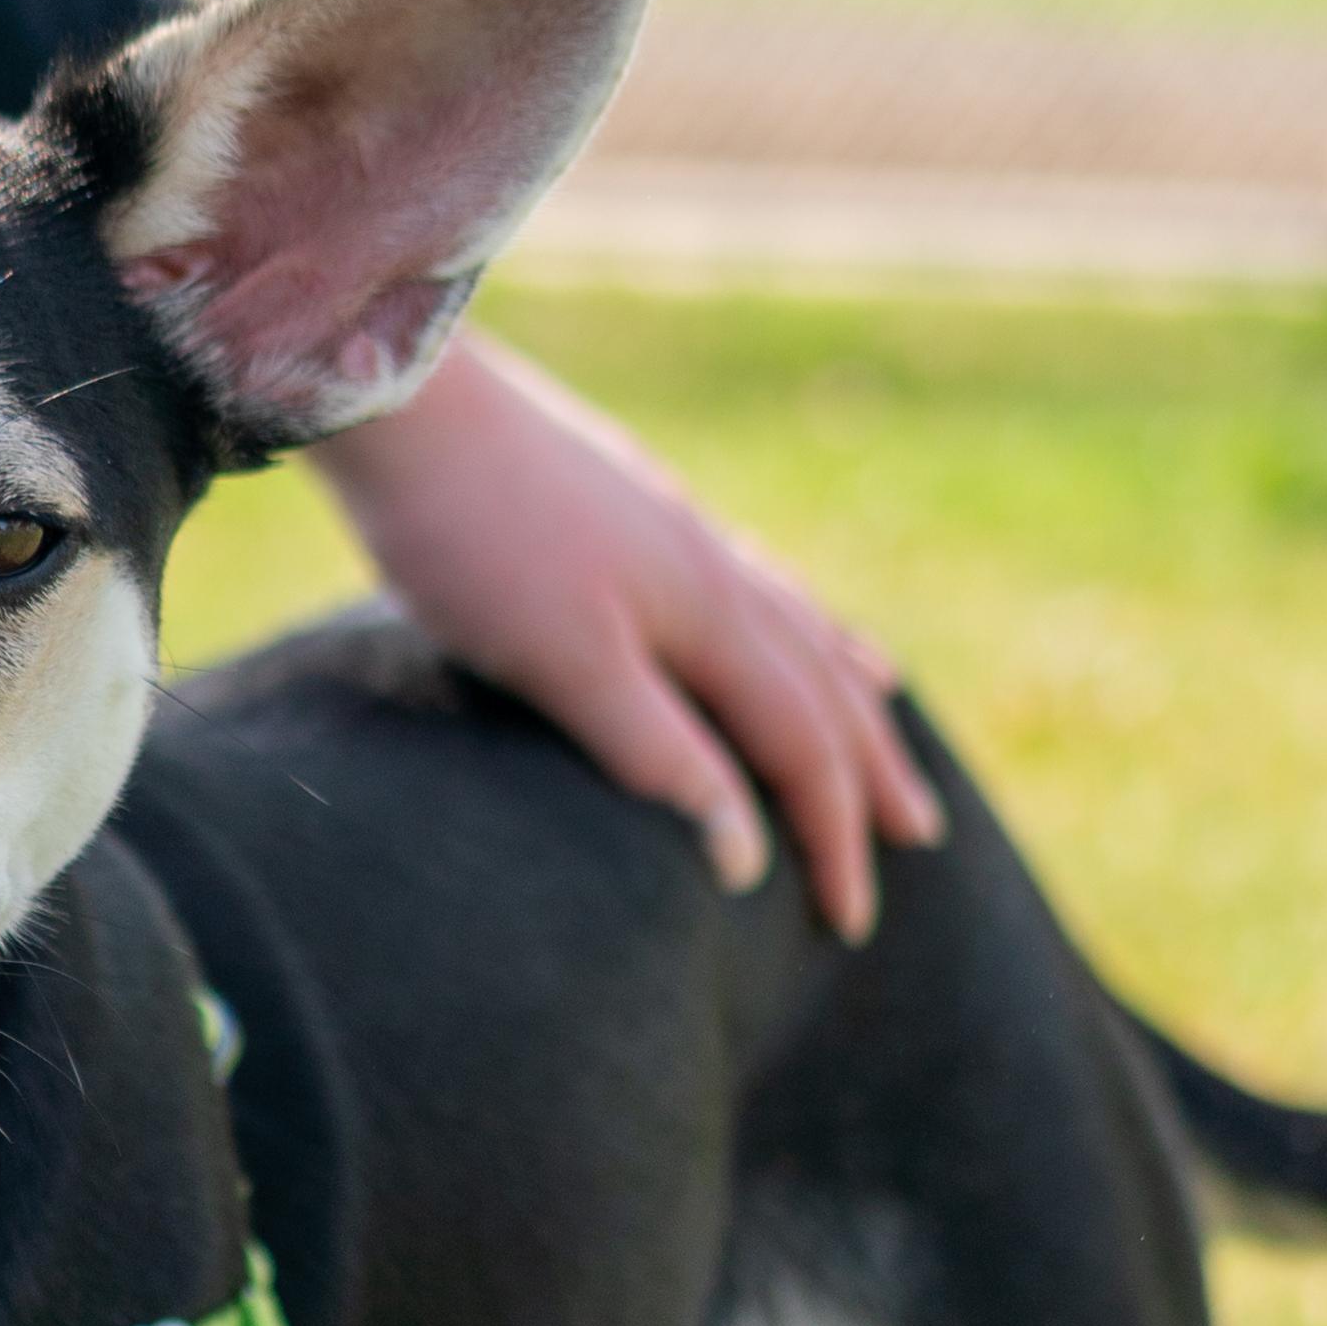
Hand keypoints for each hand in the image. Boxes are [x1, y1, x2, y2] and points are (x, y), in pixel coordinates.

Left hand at [314, 322, 943, 939]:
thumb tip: (746, 856)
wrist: (406, 402)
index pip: (802, 745)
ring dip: (843, 680)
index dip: (832, 836)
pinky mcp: (628, 505)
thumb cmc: (473, 540)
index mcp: (709, 614)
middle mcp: (713, 567)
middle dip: (871, 765)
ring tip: (883, 708)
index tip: (850, 922)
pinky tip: (761, 600)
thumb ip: (659, 754)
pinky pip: (743, 573)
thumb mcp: (565, 665)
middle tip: (920, 832)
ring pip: (791, 618)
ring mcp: (673, 529)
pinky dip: (783, 609)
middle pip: (823, 680)